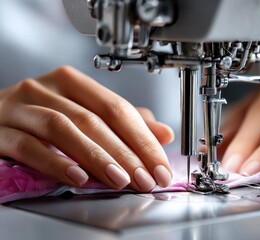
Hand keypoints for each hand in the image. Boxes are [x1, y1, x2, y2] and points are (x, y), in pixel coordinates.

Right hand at [0, 66, 173, 190]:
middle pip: (94, 119)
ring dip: (96, 156)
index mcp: (72, 83)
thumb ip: (123, 123)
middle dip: (125, 152)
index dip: (142, 138)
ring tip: (119, 179)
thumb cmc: (42, 118)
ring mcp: (20, 108)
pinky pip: (29, 146)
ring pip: (64, 129)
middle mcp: (45, 89)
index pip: (117, 108)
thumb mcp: (85, 114)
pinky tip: (77, 177)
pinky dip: (56, 162)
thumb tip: (163, 134)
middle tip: (145, 178)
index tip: (160, 166)